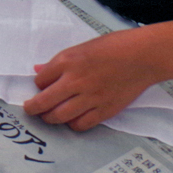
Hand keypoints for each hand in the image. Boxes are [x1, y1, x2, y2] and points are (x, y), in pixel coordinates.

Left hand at [24, 28, 165, 130]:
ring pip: (59, 116)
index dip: (37, 85)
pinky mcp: (105, 110)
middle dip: (32, 108)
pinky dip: (73, 125)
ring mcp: (90, 97)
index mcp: (67, 61)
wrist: (143, 56)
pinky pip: (81, 124)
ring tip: (48, 116)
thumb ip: (59, 62)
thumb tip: (40, 70)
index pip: (40, 80)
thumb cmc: (114, 47)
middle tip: (29, 110)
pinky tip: (72, 120)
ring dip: (49, 118)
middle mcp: (75, 80)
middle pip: (44, 101)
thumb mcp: (81, 47)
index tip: (39, 88)